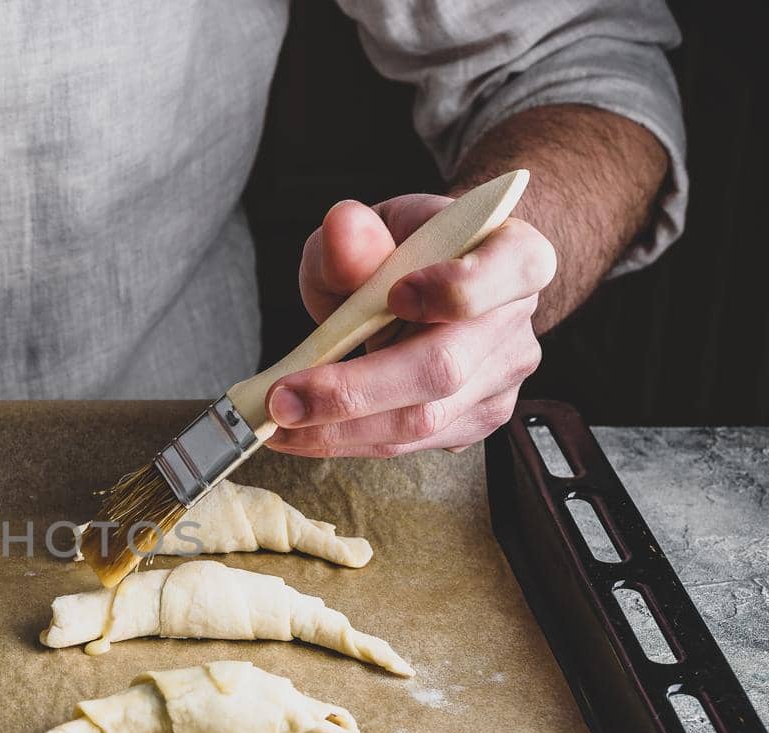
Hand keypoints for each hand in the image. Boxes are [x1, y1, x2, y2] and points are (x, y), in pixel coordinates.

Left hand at [266, 194, 555, 456]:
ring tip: (274, 423)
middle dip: (354, 391)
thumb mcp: (372, 229)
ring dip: (337, 430)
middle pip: (445, 369)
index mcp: (515, 256)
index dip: (457, 288)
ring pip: (420, 422)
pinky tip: (300, 432)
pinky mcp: (473, 422)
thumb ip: (355, 235)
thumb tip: (343, 229)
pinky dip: (345, 441)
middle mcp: (516, 323)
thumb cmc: (401, 253)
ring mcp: (500, 381)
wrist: (427, 285)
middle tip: (281, 399)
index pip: (512, 270)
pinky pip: (407, 445)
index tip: (394, 296)